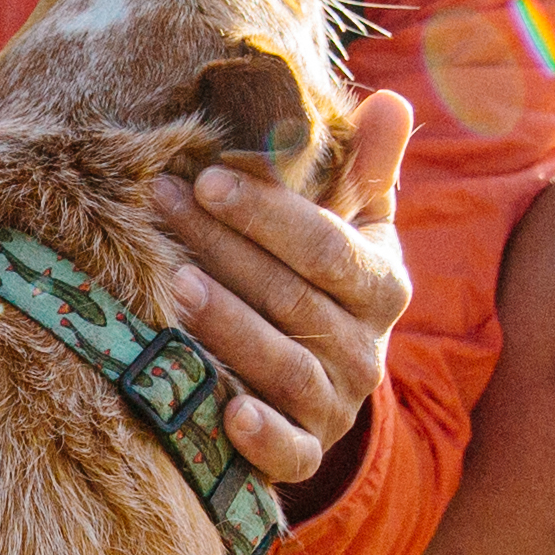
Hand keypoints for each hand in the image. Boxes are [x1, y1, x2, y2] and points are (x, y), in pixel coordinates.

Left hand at [149, 92, 414, 490]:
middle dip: (225, 249)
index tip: (206, 177)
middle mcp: (366, 349)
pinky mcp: (305, 453)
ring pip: (286, 367)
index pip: (326, 244)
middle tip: (161, 206)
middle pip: (293, 297)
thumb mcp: (351, 225)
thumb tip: (392, 101)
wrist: (323, 380)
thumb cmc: (323, 278)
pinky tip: (228, 413)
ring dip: (231, 328)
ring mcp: (336, 404)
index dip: (268, 212)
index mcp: (381, 285)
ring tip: (176, 289)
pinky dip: (263, 436)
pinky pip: (290, 453)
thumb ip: (365, 168)